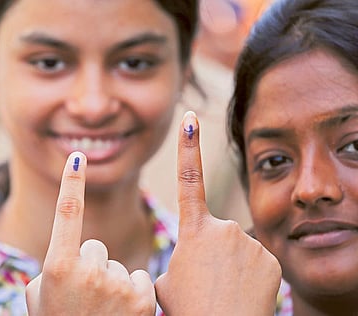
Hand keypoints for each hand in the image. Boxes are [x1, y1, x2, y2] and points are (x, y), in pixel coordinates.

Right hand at [26, 152, 155, 315]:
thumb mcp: (41, 299)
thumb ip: (52, 269)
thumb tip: (66, 250)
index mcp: (58, 268)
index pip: (67, 215)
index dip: (72, 184)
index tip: (77, 158)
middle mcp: (89, 272)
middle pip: (96, 248)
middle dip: (92, 268)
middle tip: (87, 300)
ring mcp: (119, 284)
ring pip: (119, 266)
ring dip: (113, 284)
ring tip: (105, 314)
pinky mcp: (144, 297)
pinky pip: (140, 278)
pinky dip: (134, 293)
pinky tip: (126, 315)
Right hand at [155, 111, 281, 315]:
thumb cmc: (187, 309)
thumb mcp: (167, 281)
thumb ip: (179, 258)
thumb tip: (190, 259)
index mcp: (194, 230)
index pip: (189, 179)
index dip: (187, 147)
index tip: (189, 119)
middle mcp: (223, 228)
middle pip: (215, 232)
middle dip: (210, 252)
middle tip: (206, 283)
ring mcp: (248, 242)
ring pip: (236, 247)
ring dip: (229, 265)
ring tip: (223, 291)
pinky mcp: (270, 257)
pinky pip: (256, 259)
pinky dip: (249, 274)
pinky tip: (242, 292)